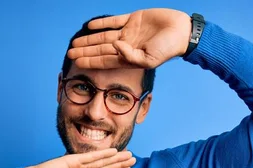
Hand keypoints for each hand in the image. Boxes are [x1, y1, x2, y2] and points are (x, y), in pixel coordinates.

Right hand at [24, 148, 135, 167]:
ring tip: (129, 156)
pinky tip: (114, 152)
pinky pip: (90, 157)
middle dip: (119, 163)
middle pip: (105, 167)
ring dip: (115, 158)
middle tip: (134, 159)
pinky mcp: (71, 161)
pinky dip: (102, 154)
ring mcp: (77, 165)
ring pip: (101, 161)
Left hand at [67, 8, 190, 68]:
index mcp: (129, 58)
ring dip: (90, 39)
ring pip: (104, 36)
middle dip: (85, 52)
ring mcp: (129, 32)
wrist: (183, 32)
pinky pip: (114, 21)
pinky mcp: (134, 19)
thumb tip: (115, 46)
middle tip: (70, 53)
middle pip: (100, 49)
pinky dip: (102, 23)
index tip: (76, 62)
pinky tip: (89, 26)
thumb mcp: (149, 59)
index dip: (90, 61)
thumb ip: (131, 56)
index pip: (104, 60)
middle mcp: (126, 46)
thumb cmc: (168, 49)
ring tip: (75, 43)